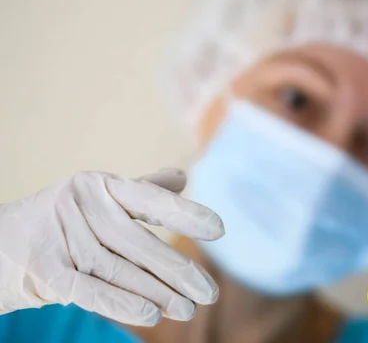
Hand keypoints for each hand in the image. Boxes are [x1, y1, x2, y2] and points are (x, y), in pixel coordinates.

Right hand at [0, 168, 223, 324]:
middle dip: (177, 269)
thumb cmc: (67, 219)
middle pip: (137, 242)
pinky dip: (121, 303)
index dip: (184, 212)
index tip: (219, 229)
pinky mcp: (45, 270)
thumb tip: (181, 178)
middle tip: (210, 292)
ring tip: (188, 309)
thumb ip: (142, 191)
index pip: (149, 198)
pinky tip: (151, 316)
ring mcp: (61, 238)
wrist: (2, 243)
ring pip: (118, 269)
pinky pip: (89, 290)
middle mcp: (81, 206)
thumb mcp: (101, 198)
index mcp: (100, 184)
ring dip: (156, 292)